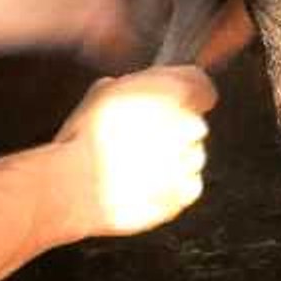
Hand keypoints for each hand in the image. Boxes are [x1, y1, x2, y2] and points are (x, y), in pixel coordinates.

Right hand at [55, 65, 217, 236]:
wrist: (79, 185)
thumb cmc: (86, 138)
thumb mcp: (99, 94)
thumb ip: (129, 89)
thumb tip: (126, 92)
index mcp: (173, 92)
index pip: (201, 86)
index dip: (184, 94)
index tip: (170, 101)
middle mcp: (189, 125)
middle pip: (194, 124)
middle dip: (175, 130)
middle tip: (141, 137)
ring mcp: (189, 162)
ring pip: (192, 156)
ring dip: (174, 159)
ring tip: (137, 165)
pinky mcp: (183, 194)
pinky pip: (187, 187)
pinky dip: (172, 187)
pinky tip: (143, 185)